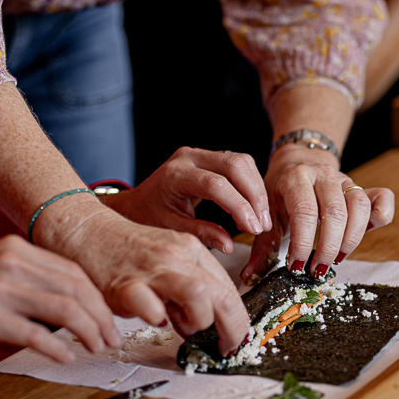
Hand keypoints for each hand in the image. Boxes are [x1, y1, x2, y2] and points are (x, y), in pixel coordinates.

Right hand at [0, 235, 119, 361]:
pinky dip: (57, 348)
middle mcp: (8, 262)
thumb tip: (79, 306)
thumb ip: (32, 281)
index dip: (98, 298)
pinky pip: (35, 334)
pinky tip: (66, 357)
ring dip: (88, 332)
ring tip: (96, 348)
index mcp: (15, 248)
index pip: (73, 272)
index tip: (109, 318)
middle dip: (100, 317)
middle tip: (111, 338)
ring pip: (63, 309)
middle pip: (75, 289)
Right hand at [50, 205, 249, 350]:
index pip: (229, 289)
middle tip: (227, 348)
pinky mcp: (126, 285)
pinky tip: (152, 319)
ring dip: (199, 321)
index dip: (239, 320)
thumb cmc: (124, 251)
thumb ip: (186, 290)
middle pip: (222, 295)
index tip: (237, 339)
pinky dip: (157, 320)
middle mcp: (177, 257)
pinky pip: (152, 309)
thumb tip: (203, 324)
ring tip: (185, 329)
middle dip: (233, 329)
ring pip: (199, 295)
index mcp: (191, 250)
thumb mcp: (166, 261)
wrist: (84, 232)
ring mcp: (152, 270)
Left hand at [106, 147, 271, 251]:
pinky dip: (251, 184)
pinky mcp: (209, 157)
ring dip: (256, 190)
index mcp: (175, 174)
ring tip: (261, 218)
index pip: (215, 185)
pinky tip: (254, 206)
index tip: (253, 228)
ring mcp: (200, 154)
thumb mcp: (171, 229)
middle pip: (233, 166)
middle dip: (254, 196)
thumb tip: (229, 245)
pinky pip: (239, 164)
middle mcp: (188, 157)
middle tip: (262, 224)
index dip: (238, 206)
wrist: (136, 203)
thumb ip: (201, 234)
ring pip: (241, 161)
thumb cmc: (148, 216)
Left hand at [241, 144, 393, 281]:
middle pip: (335, 213)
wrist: (297, 162)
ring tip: (337, 258)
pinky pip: (382, 199)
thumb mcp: (267, 213)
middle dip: (327, 248)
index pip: (304, 213)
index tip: (296, 266)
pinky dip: (381, 216)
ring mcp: (346, 180)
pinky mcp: (363, 187)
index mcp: (296, 178)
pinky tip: (367, 233)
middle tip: (317, 269)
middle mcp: (323, 175)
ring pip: (359, 208)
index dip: (302, 243)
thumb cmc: (281, 192)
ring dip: (351, 239)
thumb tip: (250, 276)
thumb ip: (263, 244)